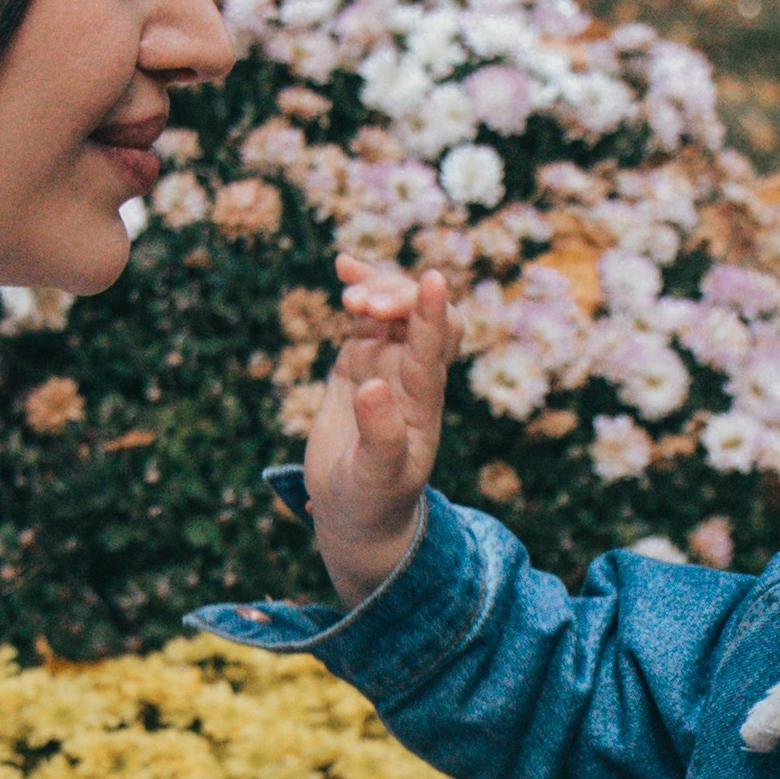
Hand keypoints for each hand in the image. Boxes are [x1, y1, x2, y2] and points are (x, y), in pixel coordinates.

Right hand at [303, 259, 454, 609]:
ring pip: (396, 309)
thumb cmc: (373, 502)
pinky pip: (367, 316)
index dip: (433, 316)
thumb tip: (372, 387)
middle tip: (362, 307)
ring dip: (377, 291)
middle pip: (423, 318)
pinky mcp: (361, 361)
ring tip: (349, 297)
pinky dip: (360, 287)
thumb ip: (378, 437)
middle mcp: (412, 379)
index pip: (436, 352)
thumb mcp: (375, 478)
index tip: (433, 280)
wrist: (360, 512)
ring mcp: (387, 365)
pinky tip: (343, 266)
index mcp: (423, 406)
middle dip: (400, 299)